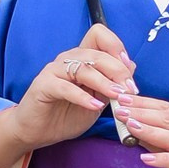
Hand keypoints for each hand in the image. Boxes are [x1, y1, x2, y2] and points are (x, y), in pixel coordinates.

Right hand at [0, 25, 135, 167]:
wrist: (38, 132)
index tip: (127, 70)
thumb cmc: (66, 115)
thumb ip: (111, 84)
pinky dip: (83, 97)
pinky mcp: (43, 85)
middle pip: (96, 52)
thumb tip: (130, 67)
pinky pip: (65, 87)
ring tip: (117, 97)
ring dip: (104, 82)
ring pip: (83, 68)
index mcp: (81, 59)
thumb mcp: (97, 100)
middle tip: (129, 90)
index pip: (99, 35)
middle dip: (117, 70)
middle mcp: (67, 59)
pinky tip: (95, 107)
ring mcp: (54, 71)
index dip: (116, 47)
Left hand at [116, 94, 168, 167]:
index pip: (166, 108)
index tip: (121, 98)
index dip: (143, 102)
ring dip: (151, 131)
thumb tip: (132, 128)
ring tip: (130, 127)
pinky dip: (164, 159)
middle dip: (142, 113)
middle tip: (119, 110)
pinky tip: (146, 159)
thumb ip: (158, 141)